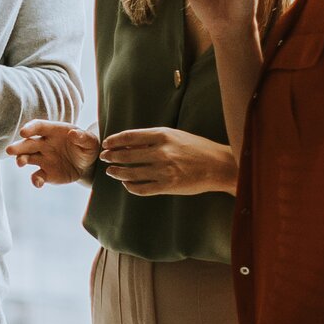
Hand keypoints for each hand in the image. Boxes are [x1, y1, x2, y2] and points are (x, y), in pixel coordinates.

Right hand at [5, 120, 98, 186]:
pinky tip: (38, 183)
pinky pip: (38, 176)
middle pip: (28, 143)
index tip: (23, 132)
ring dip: (21, 160)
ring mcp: (43, 158)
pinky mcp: (46, 173)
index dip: (30, 128)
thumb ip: (83, 137)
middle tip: (10, 150)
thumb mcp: (90, 141)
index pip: (38, 126)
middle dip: (18, 147)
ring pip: (27, 158)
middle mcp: (44, 144)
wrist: (88, 164)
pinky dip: (36, 179)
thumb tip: (74, 134)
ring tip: (20, 163)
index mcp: (53, 132)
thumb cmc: (87, 147)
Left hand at [99, 127, 234, 195]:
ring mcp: (165, 170)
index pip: (129, 136)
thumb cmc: (196, 147)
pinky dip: (130, 187)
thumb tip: (127, 143)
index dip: (113, 141)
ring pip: (131, 174)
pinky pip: (142, 189)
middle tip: (104, 158)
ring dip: (117, 173)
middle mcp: (162, 152)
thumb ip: (151, 139)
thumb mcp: (174, 135)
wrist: (219, 166)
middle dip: (111, 157)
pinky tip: (127, 184)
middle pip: (126, 156)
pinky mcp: (169, 186)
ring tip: (111, 171)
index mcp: (162, 135)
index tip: (106, 143)